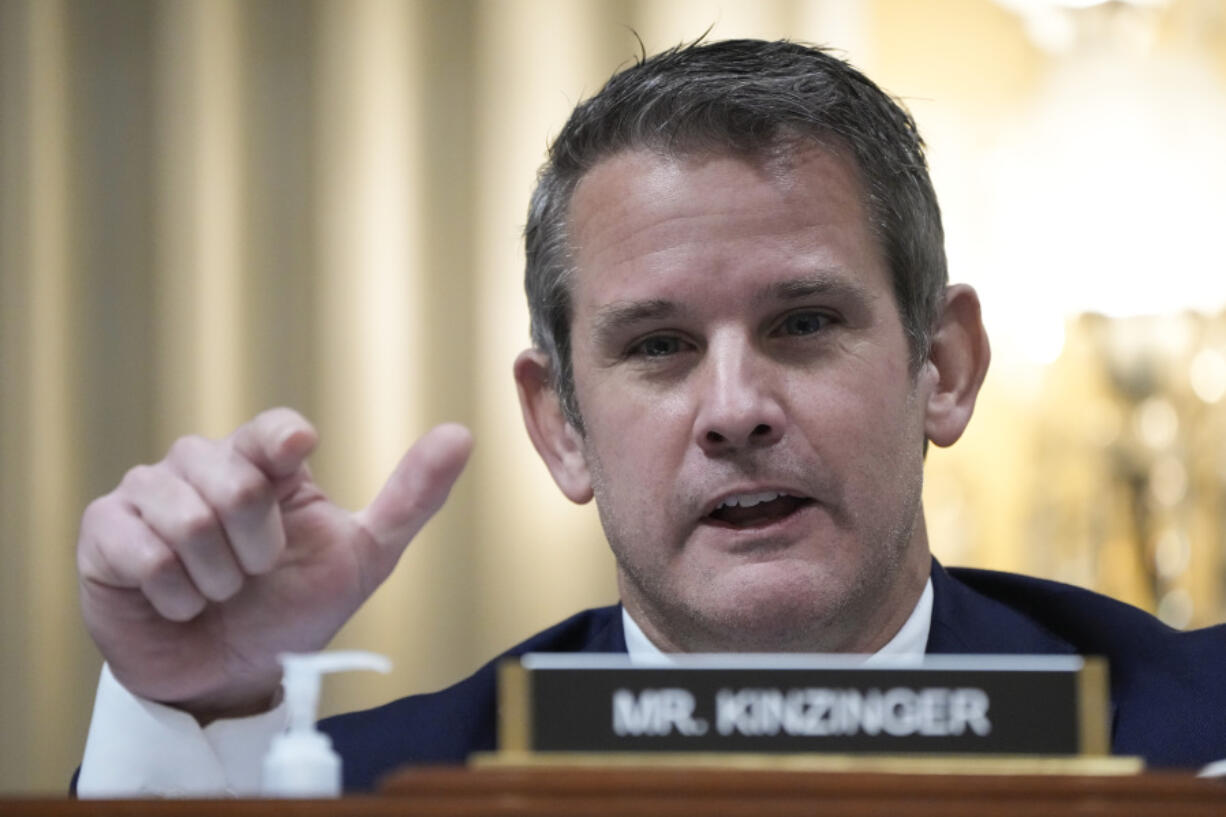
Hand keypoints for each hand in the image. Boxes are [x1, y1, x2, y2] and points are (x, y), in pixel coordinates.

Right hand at [76, 407, 472, 721]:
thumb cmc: (293, 609)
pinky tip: (177, 601)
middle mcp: (203, 466)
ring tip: (216, 591)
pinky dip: (173, 594)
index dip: (283, 441)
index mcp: (263, 464)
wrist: (230, 675)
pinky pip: (141, 550)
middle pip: (233, 479)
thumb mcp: (363, 558)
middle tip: (253, 575)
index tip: (296, 453)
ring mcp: (148, 494)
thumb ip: (410, 498)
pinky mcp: (104, 532)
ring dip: (216, 578)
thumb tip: (461, 435)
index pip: (273, 428)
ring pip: (188, 517)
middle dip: (256, 549)